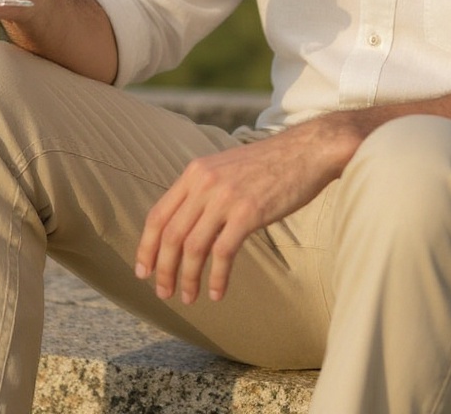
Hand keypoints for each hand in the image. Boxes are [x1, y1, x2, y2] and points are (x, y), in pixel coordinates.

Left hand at [135, 117, 356, 304]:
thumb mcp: (226, 168)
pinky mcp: (248, 212)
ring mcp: (226, 197)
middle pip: (170, 234)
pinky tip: (218, 292)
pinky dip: (217, 278)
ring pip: (192, 247)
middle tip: (164, 293)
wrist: (307, 151)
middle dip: (163, 269)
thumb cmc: (270, 165)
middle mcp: (205, 182)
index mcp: (195, 172)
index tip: (143, 271)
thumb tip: (186, 225)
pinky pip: (223, 253)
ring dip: (187, 278)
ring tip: (189, 298)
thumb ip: (204, 190)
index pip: (158, 214)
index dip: (146, 246)